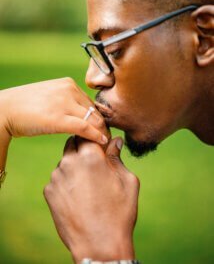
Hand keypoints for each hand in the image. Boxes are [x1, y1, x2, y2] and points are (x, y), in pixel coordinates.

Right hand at [0, 78, 108, 143]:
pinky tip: (101, 141)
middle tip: (106, 138)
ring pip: (93, 119)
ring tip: (103, 143)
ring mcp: (64, 102)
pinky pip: (85, 127)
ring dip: (101, 132)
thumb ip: (67, 102)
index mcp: (68, 84)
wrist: (4, 109)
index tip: (102, 130)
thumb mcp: (51, 98)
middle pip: (95, 111)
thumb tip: (81, 116)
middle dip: (102, 126)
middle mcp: (69, 89)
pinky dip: (96, 135)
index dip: (98, 118)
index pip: (91, 103)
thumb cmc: (26, 106)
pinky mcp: (59, 117)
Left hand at [44, 137, 139, 262]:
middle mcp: (70, 162)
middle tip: (94, 161)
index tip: (100, 142)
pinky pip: (58, 178)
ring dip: (74, 164)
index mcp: (91, 156)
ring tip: (87, 183)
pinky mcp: (49, 191)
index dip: (94, 135)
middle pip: (73, 143)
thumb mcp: (127, 181)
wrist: (99, 245)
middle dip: (82, 146)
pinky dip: (67, 180)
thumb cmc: (119, 212)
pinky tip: (78, 195)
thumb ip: (117, 157)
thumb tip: (115, 141)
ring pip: (65, 160)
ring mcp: (57, 177)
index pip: (87, 132)